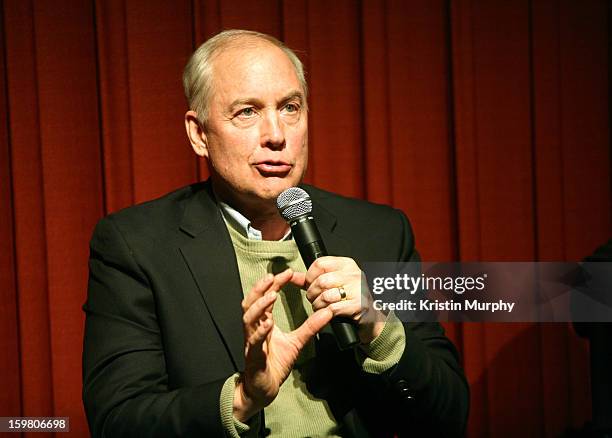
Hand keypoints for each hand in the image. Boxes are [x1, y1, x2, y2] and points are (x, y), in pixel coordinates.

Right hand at [234, 269, 332, 421]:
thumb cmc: (274, 363)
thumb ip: (310, 327)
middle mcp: (254, 329)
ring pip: (248, 319)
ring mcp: (251, 342)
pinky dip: (260, 332)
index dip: (274, 284)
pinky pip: (253, 342)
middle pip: (251, 303)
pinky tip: (268, 323)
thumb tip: (327, 312)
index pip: (265, 298)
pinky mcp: (253, 357)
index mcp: (262, 323)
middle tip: (274, 276)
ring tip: (271, 295)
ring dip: (259, 306)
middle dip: (261, 288)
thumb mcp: (297, 341)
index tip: (287, 273)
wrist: (264, 388)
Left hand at [291, 256, 385, 344]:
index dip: (310, 276)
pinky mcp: (358, 305)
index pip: (320, 263)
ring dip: (318, 305)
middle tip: (314, 299)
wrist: (370, 317)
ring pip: (326, 295)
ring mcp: (358, 289)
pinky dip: (326, 312)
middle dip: (313, 293)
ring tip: (321, 306)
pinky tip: (328, 313)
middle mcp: (354, 274)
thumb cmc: (349, 298)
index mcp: (346, 264)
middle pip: (321, 280)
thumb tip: (291, 275)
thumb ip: (310, 279)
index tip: (310, 284)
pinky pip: (333, 307)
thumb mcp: (332, 284)